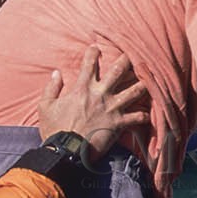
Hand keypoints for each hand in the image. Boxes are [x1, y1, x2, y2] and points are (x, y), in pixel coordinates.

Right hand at [36, 46, 149, 161]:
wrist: (66, 151)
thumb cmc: (55, 129)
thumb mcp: (45, 106)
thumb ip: (51, 88)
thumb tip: (56, 73)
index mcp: (82, 88)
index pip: (89, 64)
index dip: (93, 53)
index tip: (96, 47)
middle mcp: (100, 94)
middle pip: (118, 71)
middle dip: (127, 60)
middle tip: (133, 54)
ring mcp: (112, 108)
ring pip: (134, 91)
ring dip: (143, 84)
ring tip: (150, 79)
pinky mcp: (119, 123)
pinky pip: (137, 118)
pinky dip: (144, 115)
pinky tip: (149, 113)